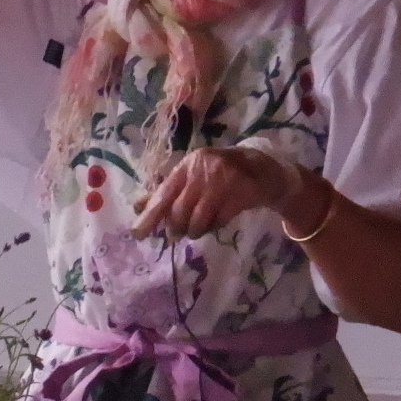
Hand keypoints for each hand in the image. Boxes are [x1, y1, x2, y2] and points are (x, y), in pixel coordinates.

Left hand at [134, 146, 303, 241]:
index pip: (164, 193)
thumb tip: (137, 206)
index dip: (150, 215)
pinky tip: (216, 223)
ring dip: (195, 231)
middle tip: (174, 236)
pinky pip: (220, 220)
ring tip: (196, 231)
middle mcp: (203, 169)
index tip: (138, 234)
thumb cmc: (219, 175)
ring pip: (199, 218)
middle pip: (180, 209)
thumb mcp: (192, 176)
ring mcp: (224, 180)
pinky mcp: (242, 193)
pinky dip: (214, 226)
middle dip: (175, 227)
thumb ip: (167, 190)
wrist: (263, 170)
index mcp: (187, 164)